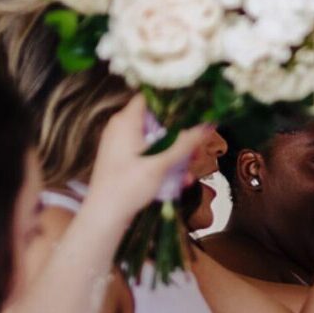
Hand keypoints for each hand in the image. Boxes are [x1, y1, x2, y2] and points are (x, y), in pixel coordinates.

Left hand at [81, 96, 202, 225]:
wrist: (105, 214)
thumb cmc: (127, 186)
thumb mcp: (161, 162)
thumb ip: (185, 142)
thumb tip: (208, 124)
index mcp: (126, 122)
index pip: (151, 97)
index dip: (173, 101)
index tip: (195, 110)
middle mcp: (122, 128)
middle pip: (158, 121)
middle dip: (181, 135)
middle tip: (198, 148)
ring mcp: (122, 144)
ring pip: (157, 140)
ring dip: (176, 153)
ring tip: (191, 169)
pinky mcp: (125, 159)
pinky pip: (150, 153)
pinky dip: (165, 163)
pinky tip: (179, 180)